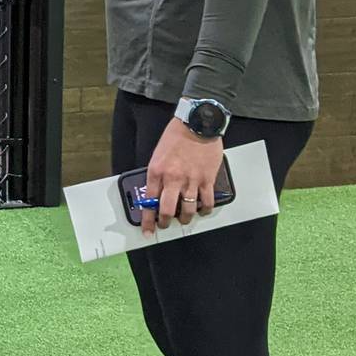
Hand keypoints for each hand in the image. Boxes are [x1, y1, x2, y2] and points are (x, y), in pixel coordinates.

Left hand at [140, 118, 224, 234]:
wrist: (197, 124)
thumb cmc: (175, 137)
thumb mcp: (157, 155)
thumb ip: (156, 175)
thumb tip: (156, 193)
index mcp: (156, 172)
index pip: (149, 202)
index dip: (148, 220)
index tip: (148, 231)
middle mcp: (172, 179)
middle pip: (167, 211)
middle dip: (165, 223)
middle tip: (166, 225)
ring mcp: (191, 181)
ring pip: (188, 210)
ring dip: (185, 219)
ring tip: (184, 219)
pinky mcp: (207, 179)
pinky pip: (207, 202)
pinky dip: (205, 210)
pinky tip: (202, 211)